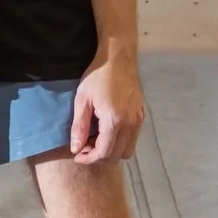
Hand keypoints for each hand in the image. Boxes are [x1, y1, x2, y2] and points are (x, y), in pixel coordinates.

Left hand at [70, 47, 144, 162]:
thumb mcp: (82, 100)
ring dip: (110, 151)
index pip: (104, 152)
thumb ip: (79, 127)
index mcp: (114, 120)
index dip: (89, 159)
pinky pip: (132, 140)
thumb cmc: (97, 76)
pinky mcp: (141, 116)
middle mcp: (130, 123)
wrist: (118, 58)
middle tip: (84, 146)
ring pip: (127, 151)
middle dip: (98, 157)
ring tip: (95, 139)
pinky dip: (119, 143)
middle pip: (117, 156)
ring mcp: (138, 120)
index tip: (77, 155)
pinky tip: (106, 131)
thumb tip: (76, 149)